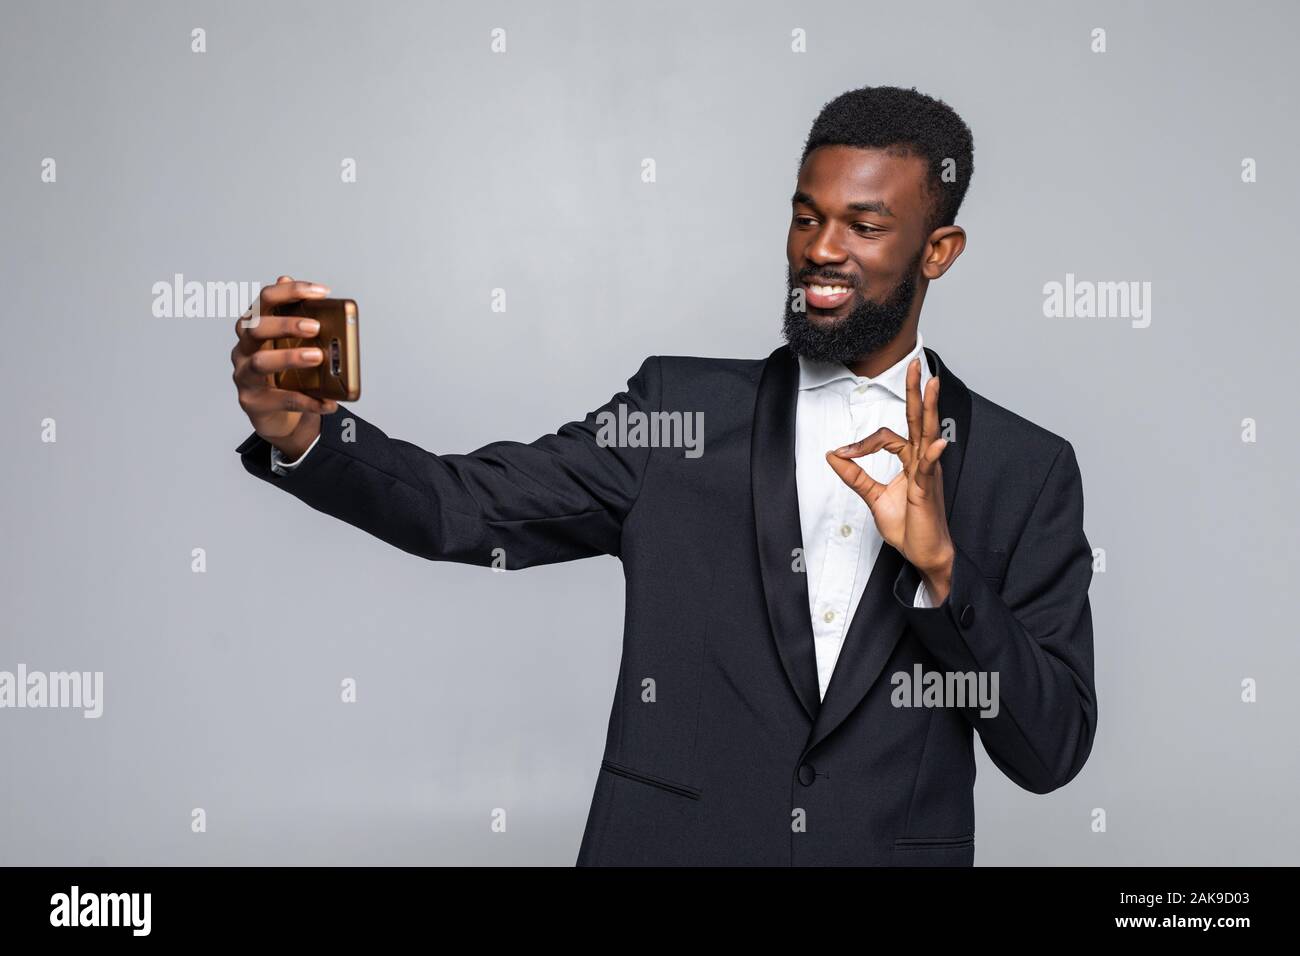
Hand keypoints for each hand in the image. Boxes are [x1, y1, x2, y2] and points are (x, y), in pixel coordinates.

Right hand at [231, 275, 337, 457]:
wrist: (280, 417)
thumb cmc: (290, 375)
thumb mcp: (300, 347)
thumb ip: (306, 325)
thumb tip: (323, 303)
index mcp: (256, 326)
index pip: (266, 299)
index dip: (291, 291)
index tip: (321, 291)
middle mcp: (245, 348)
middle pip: (255, 327)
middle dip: (285, 324)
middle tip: (315, 327)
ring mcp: (244, 375)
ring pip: (261, 361)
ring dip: (291, 357)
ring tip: (318, 357)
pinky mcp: (252, 402)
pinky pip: (280, 399)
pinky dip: (307, 400)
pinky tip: (328, 401)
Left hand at [824, 357, 954, 600]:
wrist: (924, 553)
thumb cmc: (908, 526)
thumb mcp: (873, 497)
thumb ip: (855, 476)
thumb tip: (832, 455)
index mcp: (910, 461)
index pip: (887, 436)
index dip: (861, 444)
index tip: (842, 455)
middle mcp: (921, 461)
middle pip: (918, 420)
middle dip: (916, 392)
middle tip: (916, 364)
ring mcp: (928, 473)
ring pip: (927, 434)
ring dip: (929, 409)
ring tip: (932, 384)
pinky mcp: (928, 491)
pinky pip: (929, 468)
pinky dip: (932, 455)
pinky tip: (936, 443)